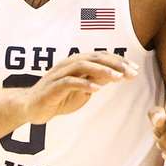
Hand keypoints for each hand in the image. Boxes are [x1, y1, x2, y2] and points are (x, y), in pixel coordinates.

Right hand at [22, 53, 137, 122]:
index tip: (134, 70)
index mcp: (76, 63)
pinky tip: (97, 89)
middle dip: (115, 64)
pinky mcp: (52, 87)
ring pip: (82, 66)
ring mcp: (59, 75)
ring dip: (102, 71)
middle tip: (131, 72)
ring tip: (118, 78)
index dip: (118, 61)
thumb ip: (96, 80)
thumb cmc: (57, 98)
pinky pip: (69, 82)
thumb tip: (116, 75)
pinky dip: (84, 84)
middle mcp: (68, 65)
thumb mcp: (82, 90)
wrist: (31, 108)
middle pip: (94, 58)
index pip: (100, 57)